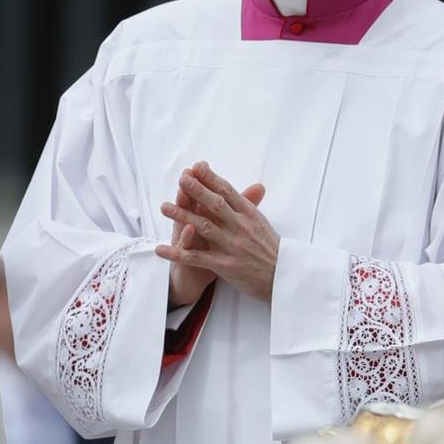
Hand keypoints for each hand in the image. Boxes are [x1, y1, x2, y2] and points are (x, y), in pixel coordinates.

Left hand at [157, 162, 278, 302]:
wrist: (284, 278)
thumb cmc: (270, 249)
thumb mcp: (262, 223)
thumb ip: (251, 205)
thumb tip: (256, 185)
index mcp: (249, 215)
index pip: (228, 192)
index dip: (211, 178)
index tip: (197, 166)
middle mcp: (241, 227)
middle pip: (215, 205)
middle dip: (197, 190)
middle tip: (182, 178)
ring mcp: (232, 246)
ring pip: (204, 228)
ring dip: (182, 217)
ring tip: (164, 207)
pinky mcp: (225, 265)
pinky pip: (197, 259)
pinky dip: (178, 254)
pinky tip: (160, 249)